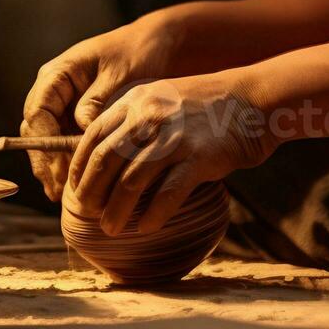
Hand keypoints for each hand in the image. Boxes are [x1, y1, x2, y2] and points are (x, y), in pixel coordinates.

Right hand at [20, 18, 176, 201]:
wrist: (153, 46)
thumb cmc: (136, 54)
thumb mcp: (119, 75)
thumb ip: (97, 101)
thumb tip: (83, 130)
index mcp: (57, 74)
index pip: (37, 113)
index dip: (45, 144)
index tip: (61, 169)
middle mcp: (52, 90)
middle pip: (34, 131)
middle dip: (45, 162)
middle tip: (59, 191)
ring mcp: (61, 104)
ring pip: (45, 140)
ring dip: (53, 167)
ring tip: (64, 195)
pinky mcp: (74, 116)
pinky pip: (62, 141)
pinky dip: (67, 162)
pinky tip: (76, 184)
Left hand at [66, 73, 276, 235]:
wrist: (253, 99)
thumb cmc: (207, 107)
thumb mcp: (163, 100)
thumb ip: (136, 122)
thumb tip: (107, 160)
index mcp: (136, 102)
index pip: (93, 136)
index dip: (79, 166)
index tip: (75, 189)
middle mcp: (149, 116)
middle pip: (105, 160)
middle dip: (90, 192)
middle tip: (87, 214)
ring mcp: (174, 137)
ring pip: (130, 181)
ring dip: (116, 211)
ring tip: (110, 229)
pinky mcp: (198, 157)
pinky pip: (168, 193)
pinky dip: (153, 214)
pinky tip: (146, 228)